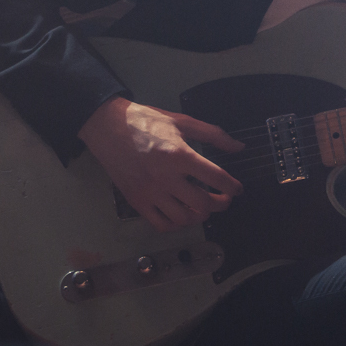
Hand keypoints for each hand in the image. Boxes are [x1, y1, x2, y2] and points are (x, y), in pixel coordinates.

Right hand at [77, 97, 245, 232]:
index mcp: (179, 155)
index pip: (215, 177)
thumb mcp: (181, 122)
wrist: (108, 127)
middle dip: (220, 204)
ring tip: (204, 207)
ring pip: (184, 218)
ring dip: (200, 216)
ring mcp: (150, 192)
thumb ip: (213, 134)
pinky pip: (162, 224)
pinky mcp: (137, 201)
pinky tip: (182, 214)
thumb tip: (238, 147)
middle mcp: (166, 177)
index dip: (232, 186)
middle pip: (203, 203)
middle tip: (224, 199)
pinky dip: (177, 224)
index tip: (237, 189)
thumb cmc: (145, 122)